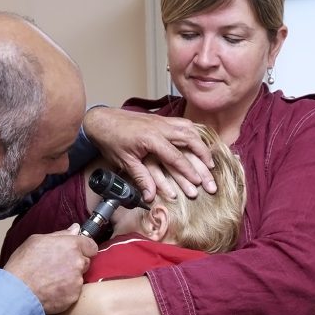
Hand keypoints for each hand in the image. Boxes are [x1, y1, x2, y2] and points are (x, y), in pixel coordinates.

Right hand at [2, 224, 96, 314]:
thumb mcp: (36, 241)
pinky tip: (52, 290)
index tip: (76, 252)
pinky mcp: (74, 297)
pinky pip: (74, 292)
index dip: (84, 249)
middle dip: (75, 264)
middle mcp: (78, 263)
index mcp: (71, 245)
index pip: (91, 246)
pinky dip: (65, 292)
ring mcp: (77, 281)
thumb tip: (75, 229)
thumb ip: (60, 234)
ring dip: (70, 279)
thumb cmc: (23, 265)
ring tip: (51, 280)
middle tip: (57, 267)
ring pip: (79, 278)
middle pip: (85, 262)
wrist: (17, 292)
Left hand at [82, 107, 216, 202]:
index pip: (176, 156)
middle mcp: (160, 127)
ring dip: (200, 142)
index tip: (199, 181)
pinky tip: (197, 140)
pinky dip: (193, 131)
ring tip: (209, 156)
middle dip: (203, 154)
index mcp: (151, 139)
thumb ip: (141, 178)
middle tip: (211, 169)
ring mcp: (161, 120)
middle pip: (189, 138)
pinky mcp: (160, 118)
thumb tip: (150, 197)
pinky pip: (182, 122)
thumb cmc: (112, 141)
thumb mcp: (125, 161)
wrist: (102, 120)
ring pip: (189, 128)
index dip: (188, 170)